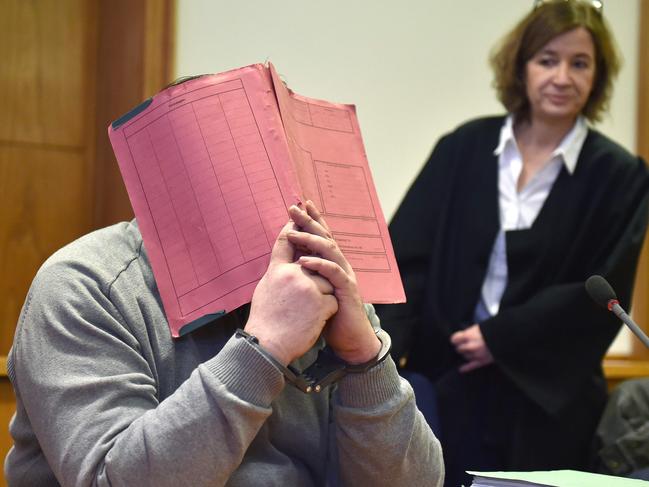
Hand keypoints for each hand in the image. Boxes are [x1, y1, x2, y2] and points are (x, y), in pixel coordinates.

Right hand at [244, 220, 337, 364]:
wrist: (267, 345)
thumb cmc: (265, 322)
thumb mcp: (265, 290)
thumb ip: (279, 274)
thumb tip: (287, 264)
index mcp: (276, 271)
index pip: (285, 242)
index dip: (293, 228)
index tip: (298, 217)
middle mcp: (292, 274)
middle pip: (313, 263)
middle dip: (315, 277)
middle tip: (306, 291)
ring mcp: (307, 286)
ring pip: (326, 281)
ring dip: (322, 297)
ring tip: (306, 315)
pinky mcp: (320, 301)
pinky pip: (332, 300)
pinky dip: (327, 311)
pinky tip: (314, 322)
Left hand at [287, 201, 380, 364]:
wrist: (349, 339)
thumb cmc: (329, 316)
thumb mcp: (314, 291)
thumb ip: (306, 275)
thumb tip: (288, 262)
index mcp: (332, 264)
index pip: (322, 235)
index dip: (313, 218)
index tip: (300, 203)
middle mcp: (340, 265)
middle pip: (325, 237)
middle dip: (309, 221)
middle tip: (294, 207)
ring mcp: (345, 276)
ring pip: (329, 250)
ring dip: (310, 239)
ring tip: (293, 232)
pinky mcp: (347, 290)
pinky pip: (333, 273)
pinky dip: (318, 264)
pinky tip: (304, 261)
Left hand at [450, 324, 493, 372]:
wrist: (506, 337)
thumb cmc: (493, 330)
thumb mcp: (479, 327)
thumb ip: (470, 333)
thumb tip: (463, 337)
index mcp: (469, 335)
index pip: (454, 339)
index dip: (456, 339)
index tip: (456, 340)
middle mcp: (471, 345)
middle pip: (459, 349)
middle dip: (461, 347)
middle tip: (465, 345)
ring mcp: (476, 354)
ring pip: (465, 356)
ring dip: (466, 354)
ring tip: (471, 351)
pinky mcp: (483, 361)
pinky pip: (472, 366)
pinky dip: (466, 368)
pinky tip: (461, 369)